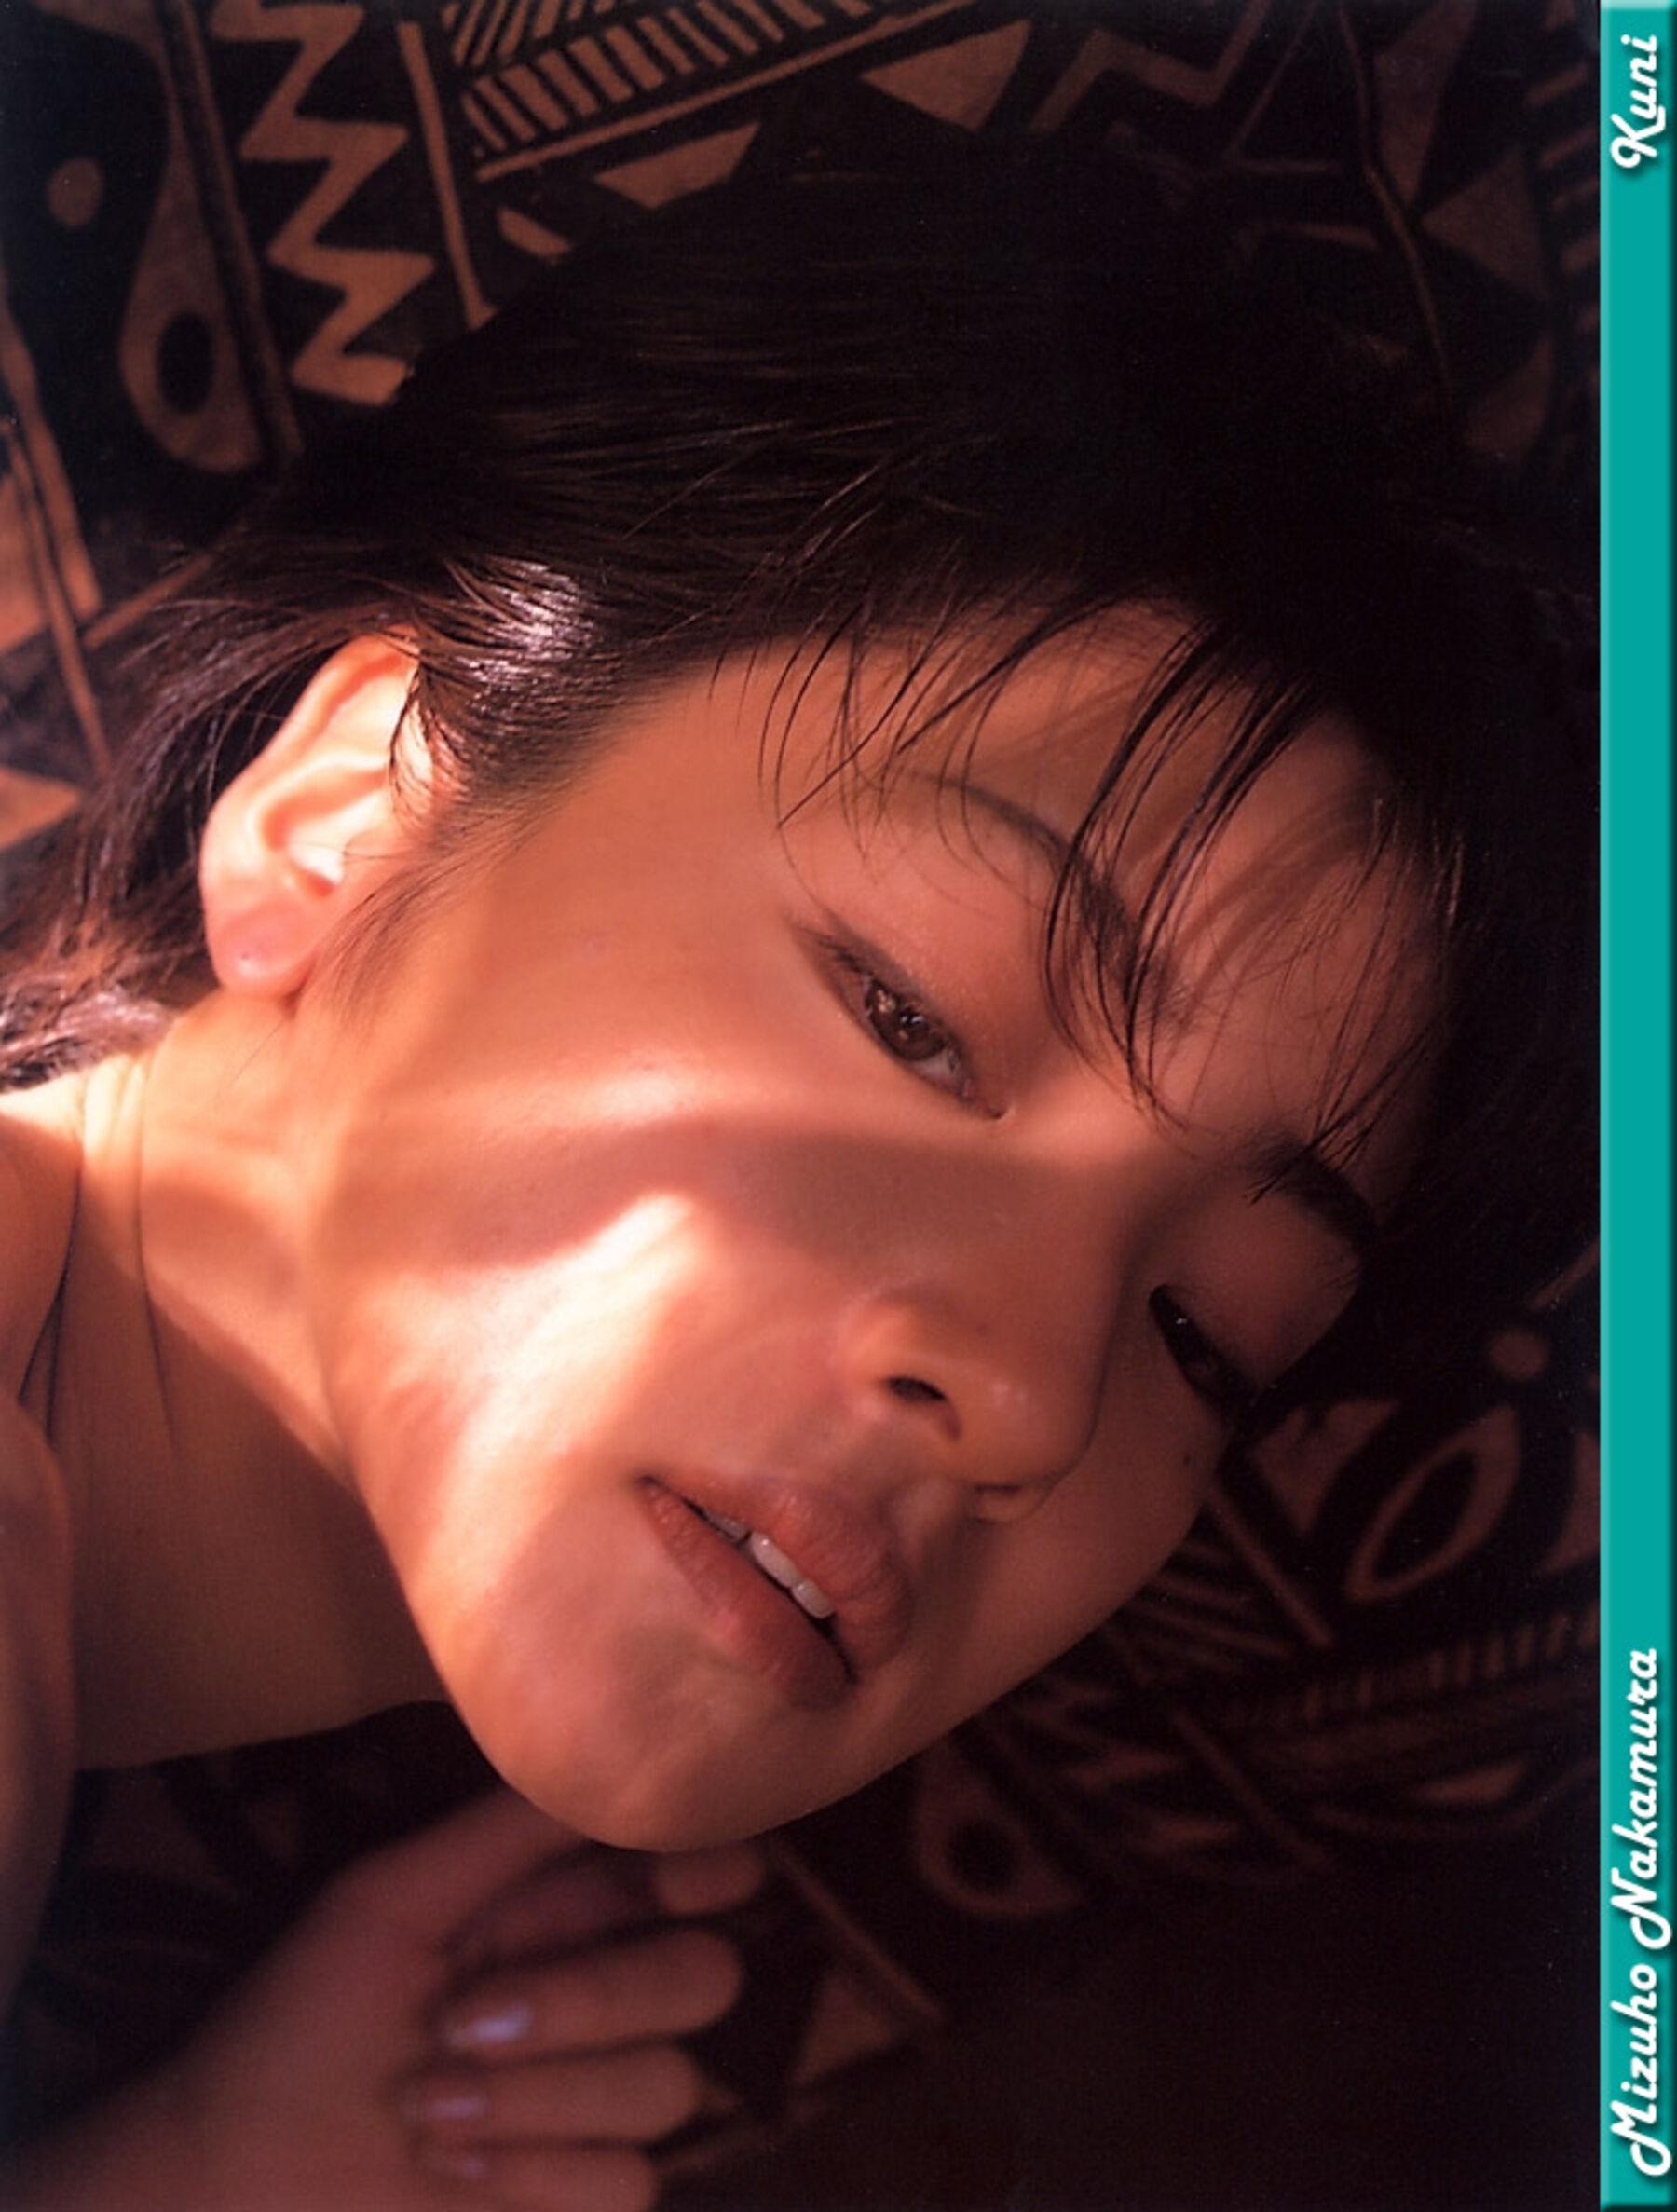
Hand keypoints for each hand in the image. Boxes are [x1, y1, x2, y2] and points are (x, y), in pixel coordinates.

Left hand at [10, 1788, 762, 2210]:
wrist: (233, 2172)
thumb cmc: (295, 2023)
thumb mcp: (388, 1901)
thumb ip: (506, 1830)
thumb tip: (612, 1748)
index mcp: (556, 1910)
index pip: (684, 1871)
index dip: (710, 1867)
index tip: (693, 1883)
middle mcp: (594, 1994)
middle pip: (701, 1978)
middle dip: (589, 2001)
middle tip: (465, 2021)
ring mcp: (595, 2099)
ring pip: (663, 2087)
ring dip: (534, 2098)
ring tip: (422, 2105)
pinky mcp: (580, 2191)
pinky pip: (626, 2179)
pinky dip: (531, 2170)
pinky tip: (447, 2164)